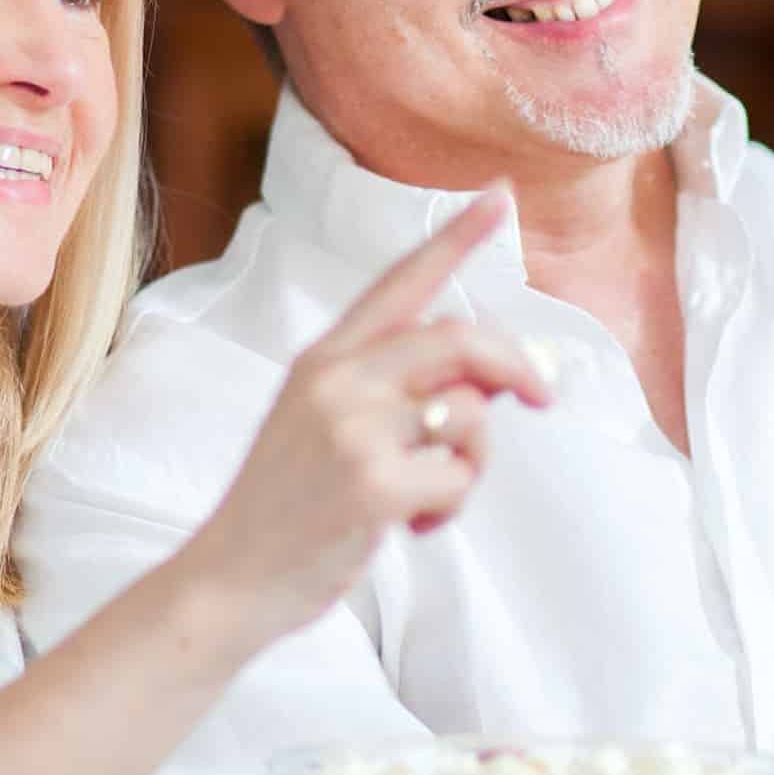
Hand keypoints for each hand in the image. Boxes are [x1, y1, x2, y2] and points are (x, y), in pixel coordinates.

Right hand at [179, 189, 550, 639]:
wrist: (232, 578)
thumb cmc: (288, 505)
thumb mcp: (325, 424)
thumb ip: (395, 389)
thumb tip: (492, 376)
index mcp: (323, 358)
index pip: (400, 282)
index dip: (455, 239)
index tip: (500, 196)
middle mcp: (336, 380)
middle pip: (458, 338)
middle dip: (515, 364)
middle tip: (541, 397)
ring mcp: (352, 429)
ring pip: (468, 413)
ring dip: (472, 458)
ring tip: (430, 494)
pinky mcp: (372, 484)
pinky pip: (459, 475)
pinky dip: (453, 505)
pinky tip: (413, 525)